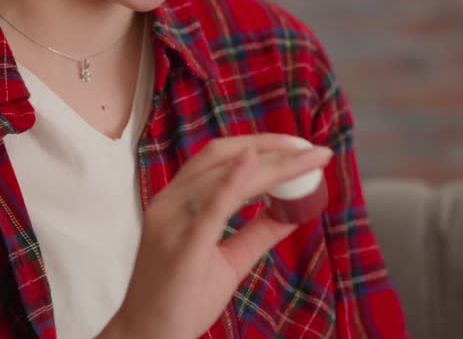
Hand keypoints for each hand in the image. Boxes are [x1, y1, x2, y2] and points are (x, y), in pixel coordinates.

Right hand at [100, 134, 333, 338]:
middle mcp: (170, 202)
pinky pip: (209, 207)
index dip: (260, 144)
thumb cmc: (181, 300)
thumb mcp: (229, 260)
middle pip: (224, 157)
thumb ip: (258, 233)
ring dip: (272, 165)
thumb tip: (295, 210)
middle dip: (272, 147)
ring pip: (225, 176)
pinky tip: (254, 163)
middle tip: (314, 151)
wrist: (148, 337)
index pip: (220, 157)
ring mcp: (171, 221)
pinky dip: (233, 180)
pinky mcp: (182, 246)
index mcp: (177, 201)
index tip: (299, 146)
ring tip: (308, 161)